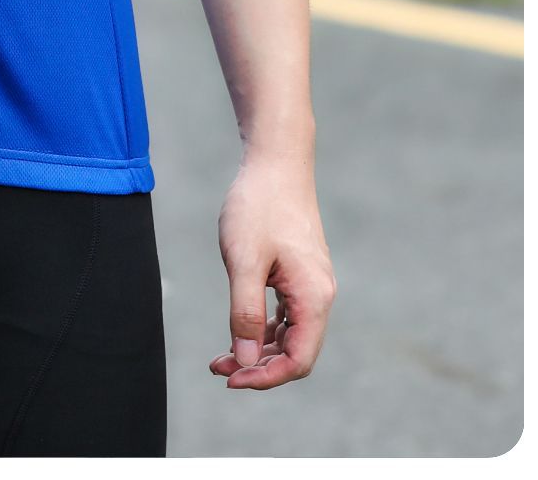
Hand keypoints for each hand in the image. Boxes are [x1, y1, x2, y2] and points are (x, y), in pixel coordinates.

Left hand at [210, 150, 335, 389]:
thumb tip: (246, 360)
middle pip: (296, 352)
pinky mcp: (300, 272)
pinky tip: (240, 327)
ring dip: (259, 348)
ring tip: (222, 354)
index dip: (265, 377)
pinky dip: (264, 327)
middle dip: (258, 366)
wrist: (275, 161)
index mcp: (313, 297)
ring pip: (291, 334)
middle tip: (218, 366)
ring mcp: (311, 283)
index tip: (230, 377)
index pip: (298, 360)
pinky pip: (287, 314)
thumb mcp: (244, 261)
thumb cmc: (258, 206)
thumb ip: (245, 312)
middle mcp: (319, 295)